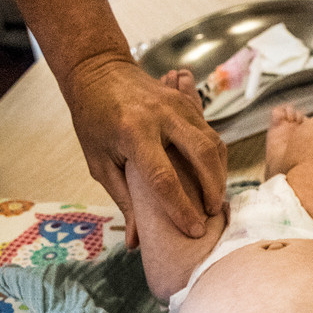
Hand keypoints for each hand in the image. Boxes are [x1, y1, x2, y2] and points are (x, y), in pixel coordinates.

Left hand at [66, 56, 225, 247]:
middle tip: (212, 214)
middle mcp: (161, 115)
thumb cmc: (93, 120)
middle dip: (213, 189)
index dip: (181, 208)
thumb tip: (136, 242)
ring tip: (214, 199)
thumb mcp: (100, 162)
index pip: (164, 178)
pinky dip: (216, 158)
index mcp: (134, 132)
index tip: (194, 230)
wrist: (99, 70)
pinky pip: (211, 132)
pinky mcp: (187, 102)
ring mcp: (178, 105)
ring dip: (219, 174)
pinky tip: (212, 176)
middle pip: (202, 155)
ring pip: (214, 142)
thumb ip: (123, 200)